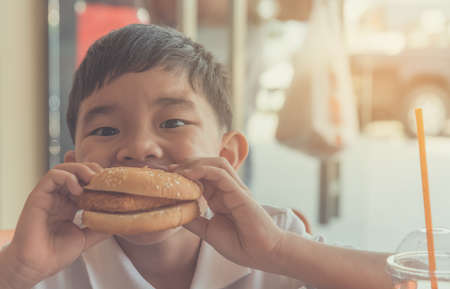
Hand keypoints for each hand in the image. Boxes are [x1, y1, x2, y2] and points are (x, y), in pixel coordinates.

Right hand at [3, 162, 109, 286]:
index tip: (112, 185)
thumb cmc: (57, 254)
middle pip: (75, 171)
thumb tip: (119, 222)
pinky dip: (67, 177)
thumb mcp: (86, 238)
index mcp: (69, 205)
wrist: (38, 266)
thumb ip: (100, 228)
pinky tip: (78, 189)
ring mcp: (48, 196)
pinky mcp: (38, 196)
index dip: (98, 180)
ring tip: (93, 179)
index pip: (84, 182)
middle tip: (104, 178)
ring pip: (64, 169)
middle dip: (92, 170)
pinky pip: (52, 176)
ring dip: (81, 169)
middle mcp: (58, 197)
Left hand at [169, 157, 283, 270]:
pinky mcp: (240, 193)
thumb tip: (175, 214)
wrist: (264, 254)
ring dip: (195, 163)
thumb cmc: (241, 245)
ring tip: (177, 170)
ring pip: (216, 164)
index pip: (203, 176)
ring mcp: (236, 189)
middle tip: (168, 170)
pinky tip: (188, 174)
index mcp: (222, 197)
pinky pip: (221, 174)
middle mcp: (229, 189)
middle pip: (209, 164)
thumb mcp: (209, 232)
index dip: (185, 173)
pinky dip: (203, 170)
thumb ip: (195, 221)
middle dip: (187, 164)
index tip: (167, 176)